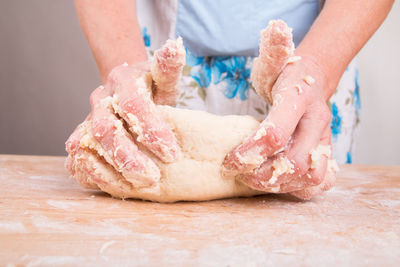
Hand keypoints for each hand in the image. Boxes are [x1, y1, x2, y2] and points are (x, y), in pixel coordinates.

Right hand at [65, 39, 184, 192]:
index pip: (134, 106)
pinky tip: (112, 185)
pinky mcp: (80, 137)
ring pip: (86, 145)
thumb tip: (176, 46)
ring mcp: (86, 119)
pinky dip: (89, 173)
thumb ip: (168, 66)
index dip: (152, 131)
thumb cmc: (149, 87)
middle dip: (128, 156)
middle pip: (105, 129)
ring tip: (135, 187)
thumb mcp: (162, 76)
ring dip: (108, 170)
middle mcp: (100, 99)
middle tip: (151, 178)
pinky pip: (76, 157)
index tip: (173, 154)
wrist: (123, 87)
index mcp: (123, 81)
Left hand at [223, 21, 336, 198]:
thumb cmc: (288, 73)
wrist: (315, 80)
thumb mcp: (276, 60)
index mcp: (299, 100)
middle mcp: (316, 122)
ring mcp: (324, 139)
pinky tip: (278, 182)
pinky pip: (320, 180)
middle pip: (294, 162)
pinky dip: (299, 188)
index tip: (229, 160)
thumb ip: (273, 49)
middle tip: (241, 174)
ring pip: (309, 175)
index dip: (248, 152)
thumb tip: (275, 28)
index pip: (275, 134)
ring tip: (255, 180)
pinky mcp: (325, 151)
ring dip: (279, 184)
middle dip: (262, 175)